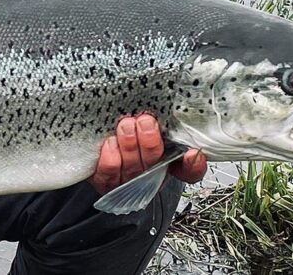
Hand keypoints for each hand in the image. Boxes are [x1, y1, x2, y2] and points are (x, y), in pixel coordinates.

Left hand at [89, 113, 206, 194]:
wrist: (100, 140)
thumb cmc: (131, 130)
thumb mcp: (152, 123)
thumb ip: (165, 121)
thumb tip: (174, 111)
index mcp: (168, 163)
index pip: (189, 170)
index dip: (193, 165)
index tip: (191, 153)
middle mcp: (150, 176)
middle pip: (156, 167)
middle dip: (150, 144)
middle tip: (145, 122)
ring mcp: (127, 181)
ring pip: (132, 169)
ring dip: (130, 146)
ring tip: (126, 126)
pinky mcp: (105, 181)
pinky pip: (108, 174)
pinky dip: (109, 157)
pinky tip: (110, 142)